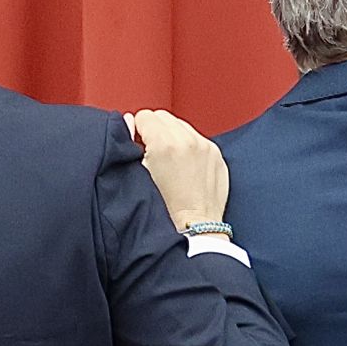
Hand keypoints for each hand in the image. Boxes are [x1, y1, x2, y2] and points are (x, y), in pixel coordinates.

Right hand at [127, 109, 228, 231]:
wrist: (194, 229)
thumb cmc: (164, 210)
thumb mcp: (138, 175)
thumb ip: (131, 143)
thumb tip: (129, 122)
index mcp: (165, 144)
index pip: (145, 116)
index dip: (137, 130)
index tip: (136, 144)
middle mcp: (188, 140)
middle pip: (163, 117)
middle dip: (154, 130)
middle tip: (150, 151)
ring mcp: (206, 146)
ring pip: (181, 126)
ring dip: (172, 136)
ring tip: (167, 160)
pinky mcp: (217, 155)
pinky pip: (198, 139)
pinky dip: (188, 146)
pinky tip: (183, 166)